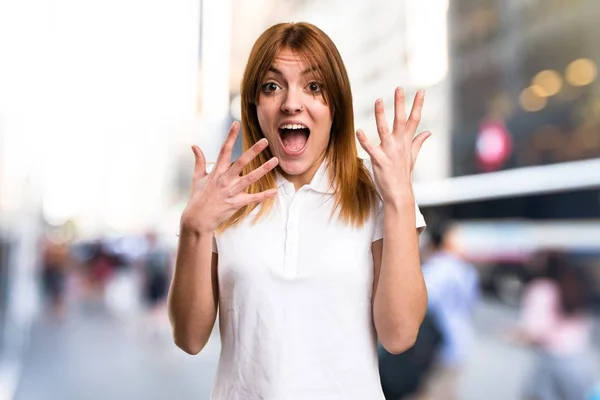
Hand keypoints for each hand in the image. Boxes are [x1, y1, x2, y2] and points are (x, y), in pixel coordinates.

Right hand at [180, 121, 278, 233]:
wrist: (198, 218)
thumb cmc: (198, 197)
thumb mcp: (197, 178)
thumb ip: (199, 161)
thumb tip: (194, 146)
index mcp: (216, 172)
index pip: (224, 150)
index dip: (230, 136)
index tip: (236, 124)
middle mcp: (225, 180)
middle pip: (241, 162)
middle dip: (253, 151)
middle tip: (265, 141)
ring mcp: (231, 191)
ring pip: (250, 178)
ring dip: (264, 169)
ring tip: (275, 160)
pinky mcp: (236, 203)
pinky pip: (253, 198)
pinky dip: (264, 195)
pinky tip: (275, 191)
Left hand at [356, 87, 430, 201]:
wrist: (399, 194)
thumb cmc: (403, 174)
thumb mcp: (412, 157)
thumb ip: (418, 142)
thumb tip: (428, 132)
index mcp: (407, 142)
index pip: (414, 120)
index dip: (418, 105)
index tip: (421, 91)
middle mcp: (400, 145)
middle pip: (401, 120)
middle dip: (400, 104)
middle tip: (398, 88)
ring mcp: (390, 152)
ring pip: (384, 130)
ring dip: (381, 115)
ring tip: (378, 100)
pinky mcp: (380, 160)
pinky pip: (371, 148)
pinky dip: (364, 140)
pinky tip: (358, 130)